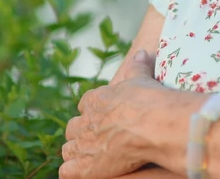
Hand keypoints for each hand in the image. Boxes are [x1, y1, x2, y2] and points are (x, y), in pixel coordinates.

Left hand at [60, 49, 168, 178]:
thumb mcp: (141, 78)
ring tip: (92, 160)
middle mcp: (84, 122)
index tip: (103, 118)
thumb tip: (142, 53)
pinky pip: (67, 172)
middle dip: (82, 135)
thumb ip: (137, 67)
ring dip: (77, 155)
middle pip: (73, 129)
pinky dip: (73, 173)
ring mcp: (83, 145)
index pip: (85, 106)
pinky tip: (86, 173)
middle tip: (98, 141)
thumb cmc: (147, 99)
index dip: (92, 113)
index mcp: (94, 100)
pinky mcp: (85, 167)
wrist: (151, 124)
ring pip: (69, 151)